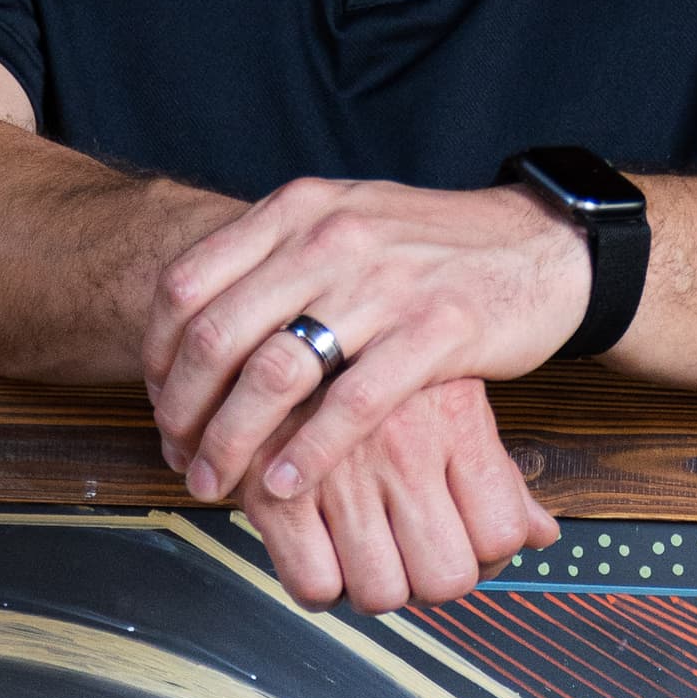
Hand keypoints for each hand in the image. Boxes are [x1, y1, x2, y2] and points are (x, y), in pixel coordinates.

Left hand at [145, 173, 583, 612]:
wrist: (539, 247)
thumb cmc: (430, 251)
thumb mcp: (340, 224)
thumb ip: (271, 258)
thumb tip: (193, 318)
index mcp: (295, 211)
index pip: (188, 284)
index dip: (157, 355)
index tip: (158, 403)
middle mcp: (330, 237)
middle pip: (217, 335)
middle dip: (184, 410)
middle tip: (179, 456)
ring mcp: (384, 283)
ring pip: (275, 374)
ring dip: (232, 442)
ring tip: (217, 482)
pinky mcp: (436, 331)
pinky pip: (352, 405)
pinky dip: (307, 454)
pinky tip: (282, 486)